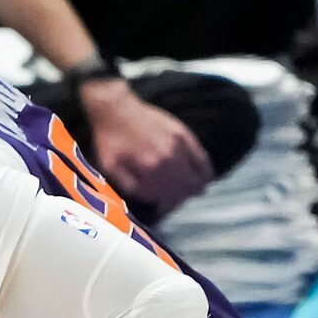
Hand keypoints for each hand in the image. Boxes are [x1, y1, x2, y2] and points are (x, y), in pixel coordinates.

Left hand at [81, 80, 212, 213]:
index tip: (164, 209)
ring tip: (196, 193)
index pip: (165, 197)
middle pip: (182, 188)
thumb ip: (131, 186)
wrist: (116, 109)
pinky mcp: (183, 133)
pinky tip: (208, 177)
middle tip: (177, 201)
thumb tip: (152, 199)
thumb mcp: (111, 168)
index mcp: (149, 169)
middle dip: (181, 198)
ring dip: (196, 187)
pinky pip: (201, 156)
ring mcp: (178, 145)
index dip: (166, 206)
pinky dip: (206, 169)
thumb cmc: (110, 140)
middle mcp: (167, 158)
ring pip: (194, 174)